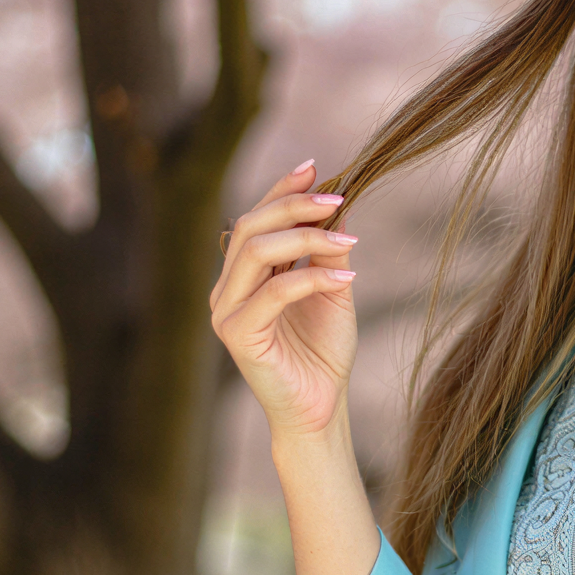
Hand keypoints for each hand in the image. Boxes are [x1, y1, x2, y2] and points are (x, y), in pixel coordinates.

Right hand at [209, 158, 359, 438]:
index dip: (282, 190)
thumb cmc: (323, 351)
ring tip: (348, 238)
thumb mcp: (333, 290)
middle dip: (295, 206)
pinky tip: (346, 279)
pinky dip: (311, 279)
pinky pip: (273, 293)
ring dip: (306, 237)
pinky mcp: (238, 335)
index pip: (256, 220)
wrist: (321, 406)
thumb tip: (339, 205)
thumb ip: (329, 251)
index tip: (316, 167)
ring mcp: (226, 311)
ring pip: (256, 252)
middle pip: (250, 227)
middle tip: (337, 199)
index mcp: (244, 275)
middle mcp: (227, 289)